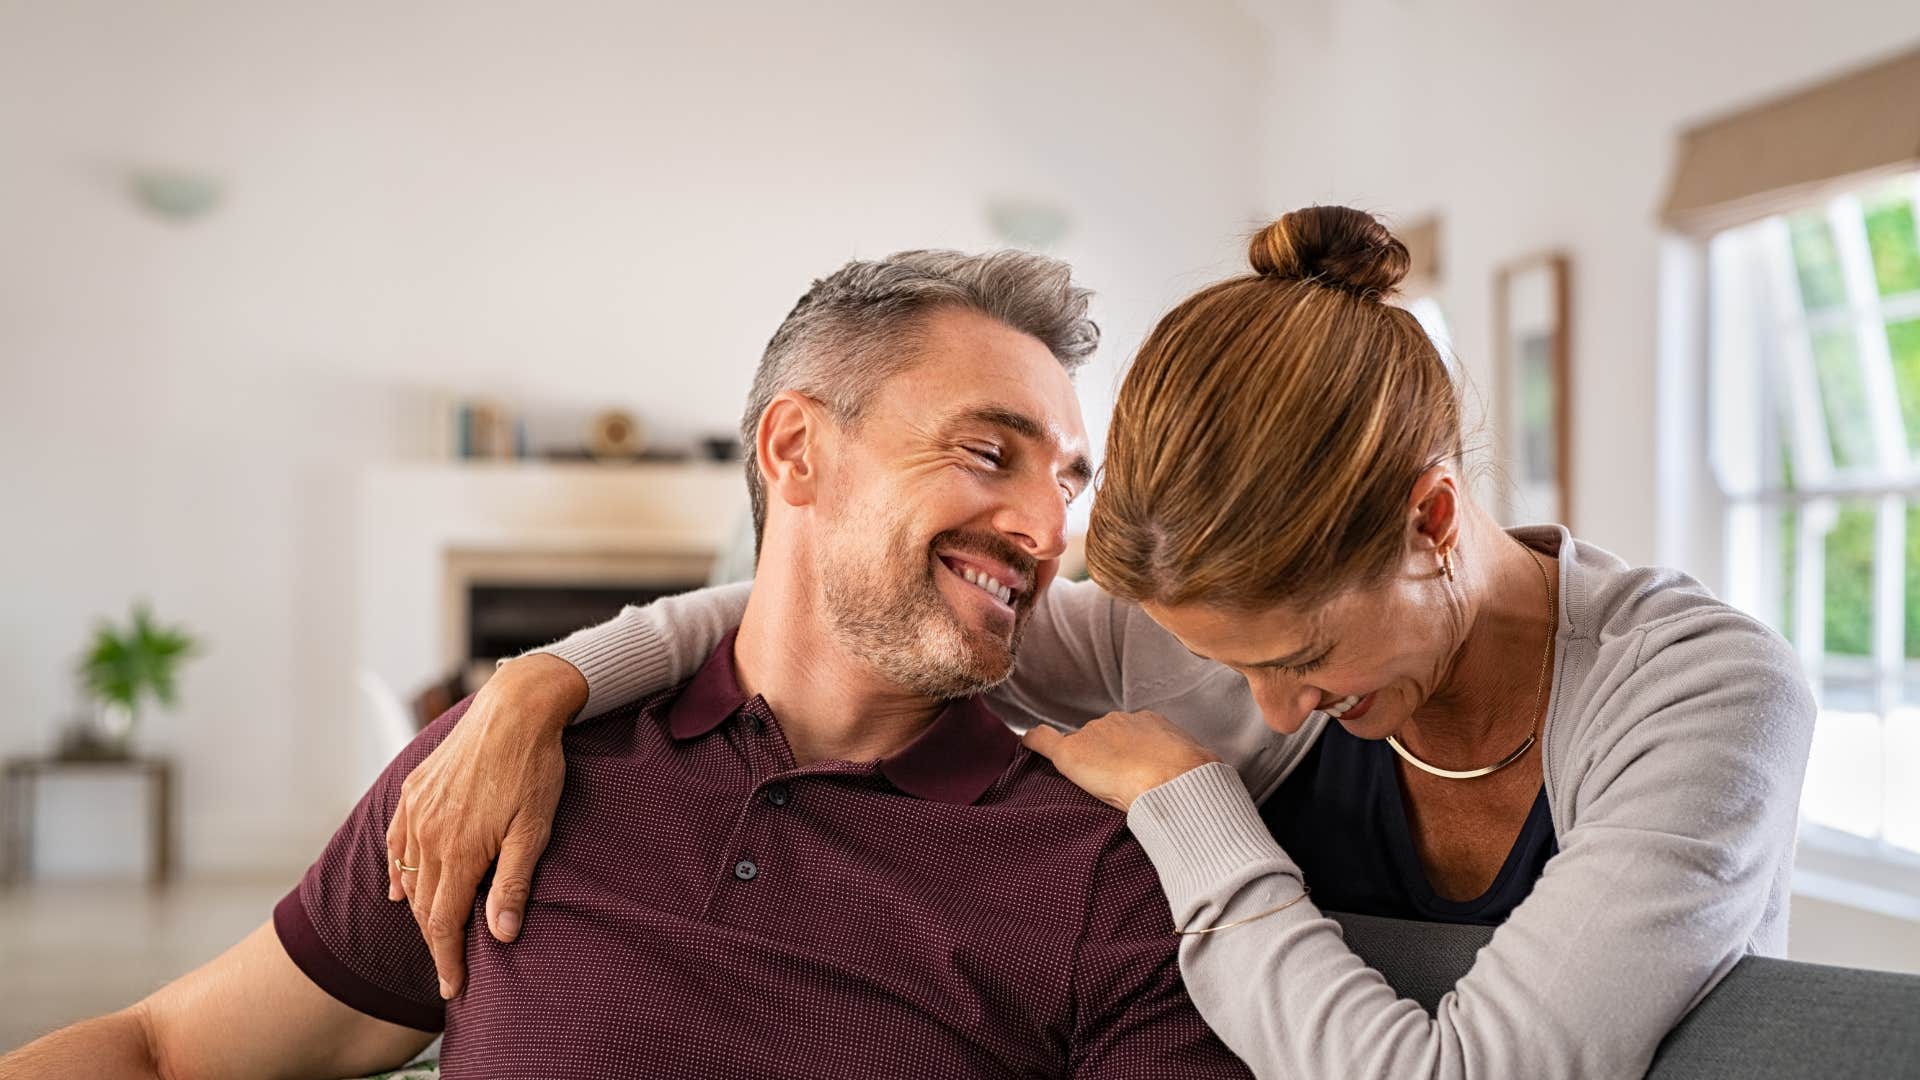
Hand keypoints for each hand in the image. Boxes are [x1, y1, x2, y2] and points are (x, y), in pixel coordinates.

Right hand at [385, 653, 581, 997]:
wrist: (514, 708)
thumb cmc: (533, 768)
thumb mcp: (534, 829)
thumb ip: (513, 883)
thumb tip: (502, 935)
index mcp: (458, 851)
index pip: (444, 922)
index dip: (448, 960)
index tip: (453, 988)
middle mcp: (428, 835)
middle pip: (424, 905)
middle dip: (435, 942)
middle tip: (448, 969)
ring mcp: (416, 812)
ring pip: (409, 876)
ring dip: (420, 909)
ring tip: (434, 934)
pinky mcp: (414, 791)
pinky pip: (397, 842)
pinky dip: (398, 869)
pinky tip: (401, 887)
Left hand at [1021, 710, 1221, 811]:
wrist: (1174, 780)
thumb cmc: (1192, 780)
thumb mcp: (1197, 766)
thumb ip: (1185, 767)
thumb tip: (1198, 783)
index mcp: (1150, 722)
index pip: (1130, 736)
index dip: (1129, 756)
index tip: (1133, 773)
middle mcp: (1119, 720)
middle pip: (1103, 739)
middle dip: (1107, 759)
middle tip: (1118, 788)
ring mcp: (1094, 734)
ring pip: (1082, 747)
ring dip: (1087, 765)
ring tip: (1098, 791)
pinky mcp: (1072, 752)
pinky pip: (1045, 740)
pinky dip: (1034, 741)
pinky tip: (1024, 744)